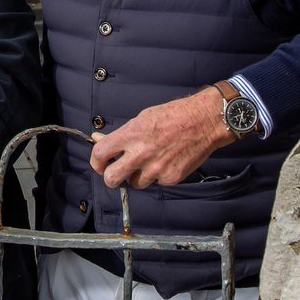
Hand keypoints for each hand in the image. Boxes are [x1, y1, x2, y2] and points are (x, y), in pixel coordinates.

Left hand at [89, 87, 232, 188]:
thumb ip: (120, 134)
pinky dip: (157, 176)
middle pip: (112, 179)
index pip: (100, 154)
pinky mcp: (170, 178)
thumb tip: (98, 139)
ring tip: (149, 161)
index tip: (99, 164)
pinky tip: (165, 161)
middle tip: (116, 172)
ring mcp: (156, 168)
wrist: (203, 122)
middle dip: (111, 178)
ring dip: (137, 176)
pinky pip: (156, 182)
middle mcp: (140, 154)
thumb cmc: (171, 116)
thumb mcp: (141, 119)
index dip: (96, 161)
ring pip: (135, 183)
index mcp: (130, 135)